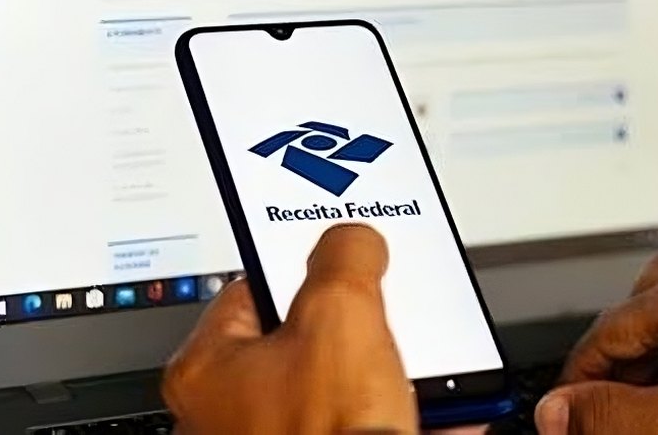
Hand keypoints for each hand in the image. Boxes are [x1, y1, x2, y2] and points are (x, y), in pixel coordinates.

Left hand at [163, 224, 416, 434]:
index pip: (252, 287)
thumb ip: (344, 258)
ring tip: (427, 359)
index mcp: (210, 369)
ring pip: (344, 386)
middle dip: (361, 325)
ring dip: (393, 372)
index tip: (334, 256)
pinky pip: (370, 428)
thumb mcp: (341, 314)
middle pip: (306, 338)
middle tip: (388, 311)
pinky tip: (446, 407)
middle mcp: (234, 413)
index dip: (302, 265)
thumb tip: (351, 242)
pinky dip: (407, 416)